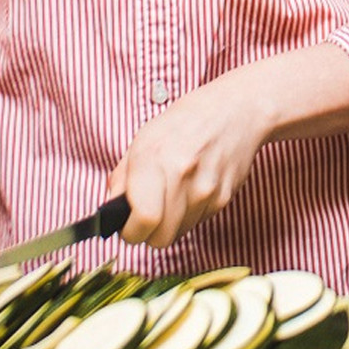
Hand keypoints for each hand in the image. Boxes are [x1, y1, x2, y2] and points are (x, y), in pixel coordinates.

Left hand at [109, 73, 271, 251]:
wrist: (237, 110)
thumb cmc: (187, 121)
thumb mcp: (143, 139)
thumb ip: (121, 179)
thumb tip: (111, 212)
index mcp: (154, 158)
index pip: (142, 221)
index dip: (130, 231)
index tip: (127, 225)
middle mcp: (182, 177)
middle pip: (160, 238)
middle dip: (149, 232)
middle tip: (147, 213)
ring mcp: (207, 189)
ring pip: (179, 233)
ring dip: (171, 222)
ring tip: (174, 193)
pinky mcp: (224, 198)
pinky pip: (198, 221)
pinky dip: (191, 213)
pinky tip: (193, 187)